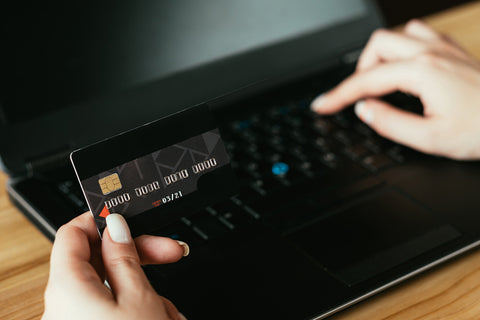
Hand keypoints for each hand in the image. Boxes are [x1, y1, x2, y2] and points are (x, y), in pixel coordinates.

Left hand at [42, 212, 188, 319]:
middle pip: (102, 262)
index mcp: (67, 288)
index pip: (72, 234)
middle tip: (170, 251)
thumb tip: (115, 227)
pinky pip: (116, 313)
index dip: (101, 221)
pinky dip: (141, 313)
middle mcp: (65, 307)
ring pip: (117, 290)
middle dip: (141, 259)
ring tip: (169, 314)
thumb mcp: (138, 297)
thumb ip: (124, 256)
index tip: (129, 218)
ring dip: (149, 295)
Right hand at [311, 19, 479, 159]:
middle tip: (356, 96)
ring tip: (380, 81)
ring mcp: (444, 48)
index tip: (322, 106)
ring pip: (397, 35)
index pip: (366, 81)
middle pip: (377, 45)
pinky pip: (419, 35)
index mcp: (421, 72)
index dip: (338, 95)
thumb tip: (363, 110)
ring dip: (381, 56)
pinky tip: (406, 67)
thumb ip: (389, 123)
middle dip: (358, 71)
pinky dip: (403, 48)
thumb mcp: (429, 138)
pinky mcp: (454, 51)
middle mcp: (430, 52)